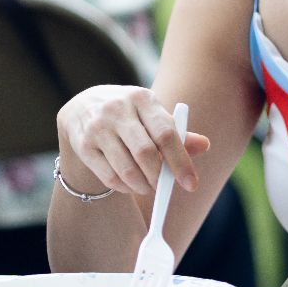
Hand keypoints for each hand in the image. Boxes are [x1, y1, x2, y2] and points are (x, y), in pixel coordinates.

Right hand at [57, 85, 210, 195]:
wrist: (82, 106)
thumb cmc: (129, 114)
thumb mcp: (152, 113)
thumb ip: (176, 131)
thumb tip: (204, 146)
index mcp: (142, 98)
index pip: (166, 133)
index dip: (180, 161)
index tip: (191, 184)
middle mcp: (118, 110)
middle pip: (145, 153)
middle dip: (158, 177)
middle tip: (164, 187)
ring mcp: (97, 127)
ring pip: (126, 169)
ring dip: (142, 185)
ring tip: (148, 187)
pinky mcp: (83, 145)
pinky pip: (108, 176)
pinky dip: (124, 187)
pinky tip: (130, 185)